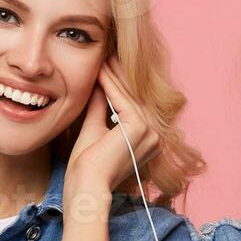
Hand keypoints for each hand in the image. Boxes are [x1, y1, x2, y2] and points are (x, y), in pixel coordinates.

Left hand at [66, 57, 160, 195]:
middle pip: (135, 98)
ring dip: (114, 76)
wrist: (85, 186)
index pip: (134, 106)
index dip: (120, 86)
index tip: (107, 67)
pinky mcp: (140, 128)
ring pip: (129, 96)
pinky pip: (122, 99)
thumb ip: (101, 107)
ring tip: (102, 58)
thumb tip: (100, 84)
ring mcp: (151, 132)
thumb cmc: (87, 168)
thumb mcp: (95, 129)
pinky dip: (109, 84)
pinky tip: (99, 70)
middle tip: (106, 55)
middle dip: (119, 76)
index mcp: (149, 140)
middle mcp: (155, 137)